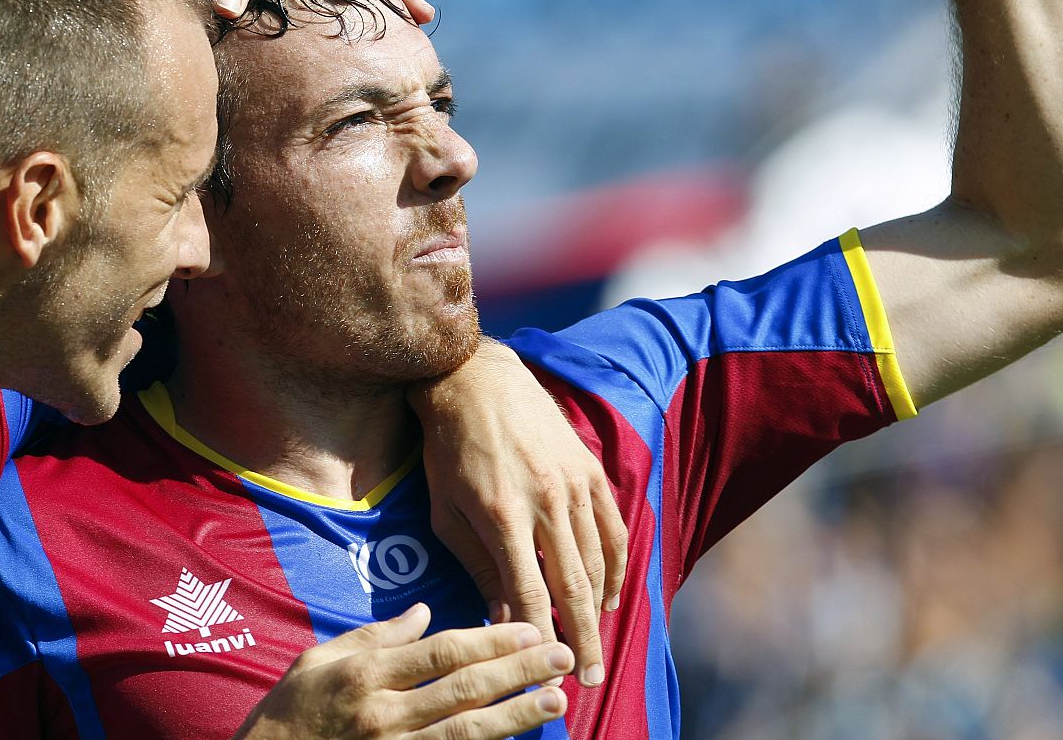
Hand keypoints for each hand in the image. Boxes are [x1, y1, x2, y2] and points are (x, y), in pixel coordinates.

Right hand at [234, 604, 569, 739]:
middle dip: (517, 673)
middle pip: (464, 690)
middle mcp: (384, 715)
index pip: (442, 653)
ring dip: (516, 716)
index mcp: (365, 676)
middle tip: (560, 657)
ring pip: (467, 732)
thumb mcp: (319, 660)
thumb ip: (375, 636)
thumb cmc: (289, 712)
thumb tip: (425, 613)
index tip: (529, 631)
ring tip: (555, 700)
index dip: (490, 642)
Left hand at [412, 339, 628, 687]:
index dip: (539, 639)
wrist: (477, 381)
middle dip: (581, 641)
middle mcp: (547, 503)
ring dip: (599, 612)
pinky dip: (616, 570)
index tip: (544, 672)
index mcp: (504, 516)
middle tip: (587, 681)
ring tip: (594, 647)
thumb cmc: (448, 449)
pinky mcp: (592, 472)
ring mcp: (575, 486)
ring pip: (599, 564)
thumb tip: (503, 617)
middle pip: (574, 588)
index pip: (529, 595)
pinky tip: (609, 598)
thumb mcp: (446, 511)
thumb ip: (477, 565)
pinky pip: (614, 531)